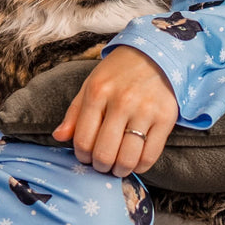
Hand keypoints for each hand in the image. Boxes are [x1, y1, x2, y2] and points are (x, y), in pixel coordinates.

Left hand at [51, 46, 177, 177]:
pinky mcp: (166, 118)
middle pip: (104, 153)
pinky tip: (134, 161)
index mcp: (98, 91)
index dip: (82, 156)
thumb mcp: (91, 85)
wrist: (155, 54)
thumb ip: (74, 113)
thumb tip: (59, 137)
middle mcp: (121, 101)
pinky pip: (150, 155)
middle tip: (102, 164)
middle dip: (100, 166)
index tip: (86, 157)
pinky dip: (140, 166)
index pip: (83, 140)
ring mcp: (145, 110)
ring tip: (118, 166)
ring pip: (127, 158)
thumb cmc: (118, 73)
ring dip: (119, 170)